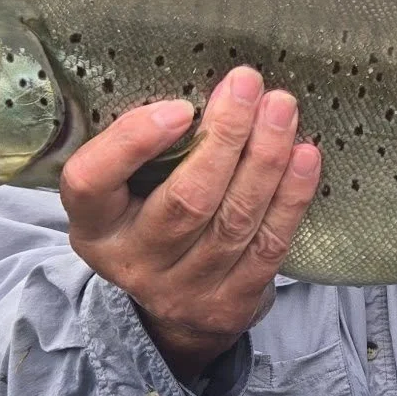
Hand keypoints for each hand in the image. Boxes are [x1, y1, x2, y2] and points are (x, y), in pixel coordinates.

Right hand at [60, 67, 321, 379]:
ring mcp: (184, 288)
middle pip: (185, 200)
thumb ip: (145, 148)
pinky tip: (305, 156)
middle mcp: (133, 261)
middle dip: (225, 137)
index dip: (132, 142)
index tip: (178, 106)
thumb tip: (209, 85)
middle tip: (249, 85)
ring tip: (282, 109)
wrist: (175, 310)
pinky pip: (269, 244)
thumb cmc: (151, 219)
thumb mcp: (124, 190)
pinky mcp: (231, 304)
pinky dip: (291, 196)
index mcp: (93, 224)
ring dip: (266, 159)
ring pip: (234, 220)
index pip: (91, 182)